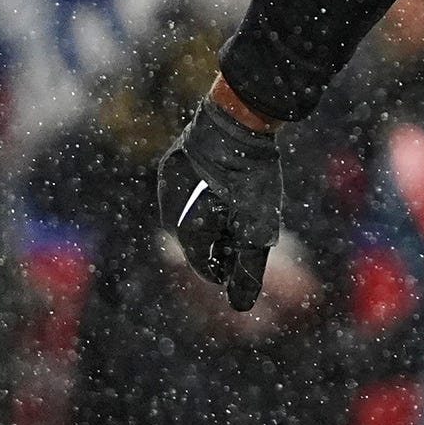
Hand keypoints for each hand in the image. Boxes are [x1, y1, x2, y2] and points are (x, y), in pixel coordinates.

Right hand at [157, 88, 283, 310]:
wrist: (237, 119)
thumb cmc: (249, 175)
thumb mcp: (256, 225)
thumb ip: (247, 265)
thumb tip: (241, 305)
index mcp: (185, 227)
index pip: (201, 262)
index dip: (222, 269)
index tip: (239, 266)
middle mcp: (169, 207)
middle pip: (193, 238)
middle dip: (216, 243)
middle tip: (241, 236)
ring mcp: (167, 183)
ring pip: (188, 213)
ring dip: (210, 218)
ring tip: (235, 211)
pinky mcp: (173, 163)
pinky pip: (187, 191)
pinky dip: (204, 197)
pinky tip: (225, 189)